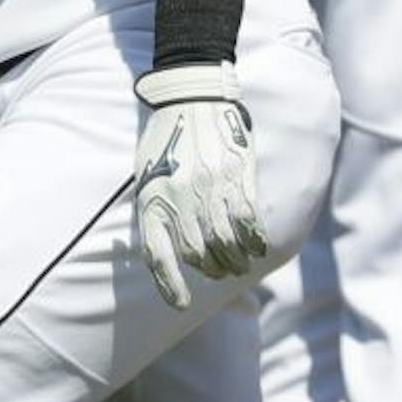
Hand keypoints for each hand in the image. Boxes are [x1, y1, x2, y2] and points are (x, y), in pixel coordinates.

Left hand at [132, 62, 267, 308]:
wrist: (190, 96)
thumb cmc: (164, 136)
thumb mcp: (145, 171)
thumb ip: (153, 205)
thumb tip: (164, 242)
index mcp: (151, 197)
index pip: (157, 254)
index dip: (169, 285)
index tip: (181, 305)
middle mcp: (179, 197)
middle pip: (197, 253)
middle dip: (210, 270)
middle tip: (219, 272)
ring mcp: (209, 189)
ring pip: (225, 242)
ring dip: (234, 261)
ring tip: (237, 265)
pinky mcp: (237, 178)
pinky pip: (248, 221)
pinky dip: (254, 241)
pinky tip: (256, 248)